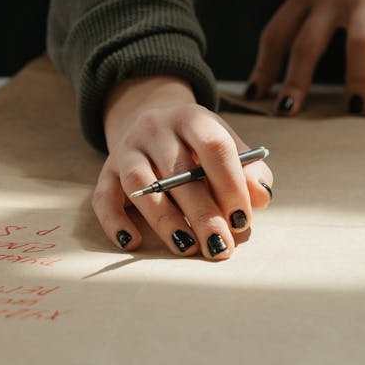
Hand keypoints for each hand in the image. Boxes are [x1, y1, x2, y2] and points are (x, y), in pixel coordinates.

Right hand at [93, 76, 273, 259]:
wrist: (153, 127)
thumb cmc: (198, 147)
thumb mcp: (227, 147)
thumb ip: (249, 171)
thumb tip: (260, 196)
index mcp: (191, 117)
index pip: (213, 146)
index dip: (230, 184)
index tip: (242, 220)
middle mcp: (155, 128)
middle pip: (177, 171)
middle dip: (201, 213)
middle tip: (218, 246)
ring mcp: (126, 149)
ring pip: (140, 184)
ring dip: (164, 219)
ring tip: (186, 246)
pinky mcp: (106, 171)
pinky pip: (104, 197)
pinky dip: (115, 222)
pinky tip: (132, 242)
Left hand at [246, 0, 364, 112]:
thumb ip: (304, 8)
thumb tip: (279, 53)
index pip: (276, 33)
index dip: (263, 66)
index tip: (255, 94)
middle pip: (307, 44)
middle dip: (295, 81)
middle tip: (287, 112)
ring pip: (357, 46)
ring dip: (355, 81)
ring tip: (353, 108)